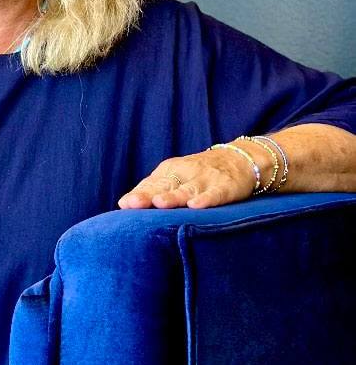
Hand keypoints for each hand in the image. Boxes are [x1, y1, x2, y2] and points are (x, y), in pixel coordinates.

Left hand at [117, 142, 274, 209]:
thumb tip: (124, 203)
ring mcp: (205, 179)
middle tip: (133, 204)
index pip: (151, 184)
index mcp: (170, 171)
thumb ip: (154, 189)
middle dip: (148, 195)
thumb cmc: (200, 173)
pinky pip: (215, 194)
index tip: (124, 204)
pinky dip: (206, 199)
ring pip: (187, 190)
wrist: (240, 158)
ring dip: (173, 197)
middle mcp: (185, 173)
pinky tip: (196, 206)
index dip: (138, 194)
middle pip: (164, 186)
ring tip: (160, 203)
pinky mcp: (225, 186)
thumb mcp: (176, 177)